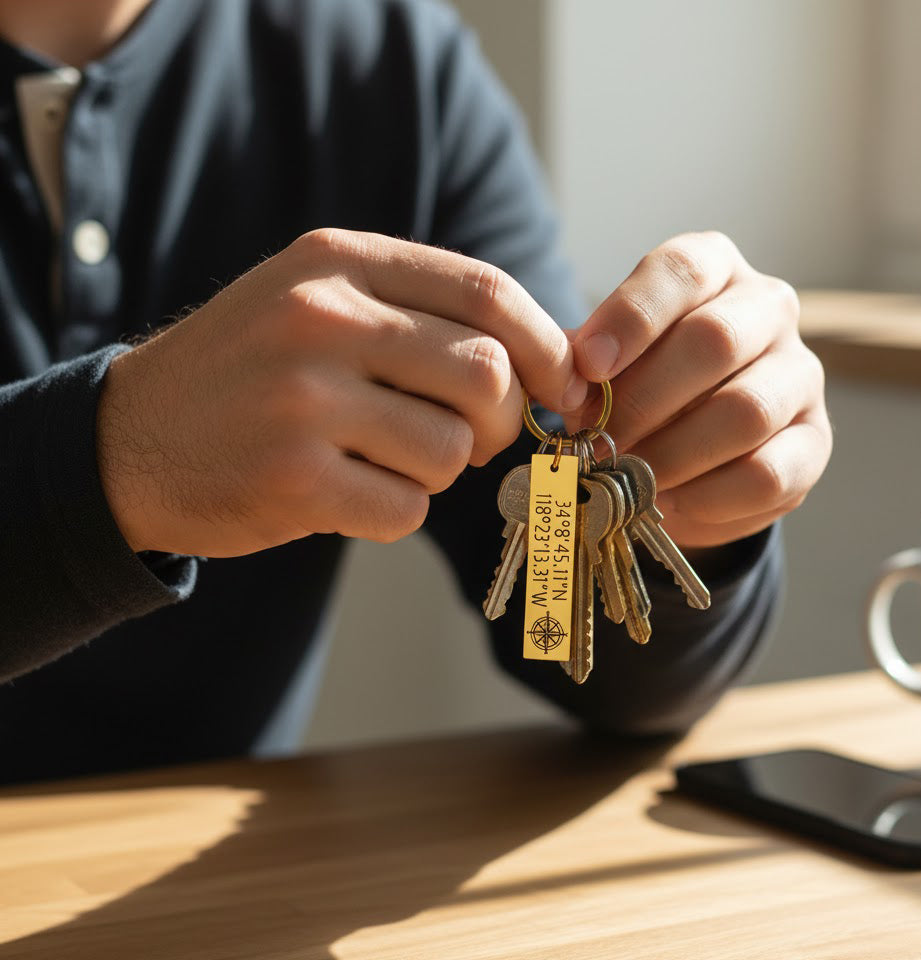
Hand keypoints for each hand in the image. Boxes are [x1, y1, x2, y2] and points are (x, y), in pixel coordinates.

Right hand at [97, 229, 585, 555]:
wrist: (130, 438)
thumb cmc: (253, 374)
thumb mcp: (322, 304)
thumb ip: (423, 316)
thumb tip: (554, 364)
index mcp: (339, 263)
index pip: (486, 293)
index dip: (547, 348)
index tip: (566, 388)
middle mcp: (322, 320)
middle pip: (486, 374)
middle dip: (502, 422)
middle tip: (474, 438)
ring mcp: (304, 400)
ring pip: (453, 451)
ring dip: (442, 471)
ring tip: (386, 459)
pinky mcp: (293, 479)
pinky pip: (407, 508)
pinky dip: (397, 510)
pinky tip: (349, 492)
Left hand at [565, 231, 830, 548]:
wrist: (694, 445)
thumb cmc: (641, 386)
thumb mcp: (607, 361)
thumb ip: (583, 362)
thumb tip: (562, 380)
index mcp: (713, 270)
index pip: (682, 271)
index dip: (631, 317)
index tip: (586, 366)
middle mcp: (768, 309)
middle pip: (716, 340)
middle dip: (644, 399)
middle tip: (598, 442)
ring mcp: (800, 374)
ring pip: (747, 410)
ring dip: (674, 454)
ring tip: (626, 478)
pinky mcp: (814, 442)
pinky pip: (769, 474)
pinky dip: (709, 496)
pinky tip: (667, 502)